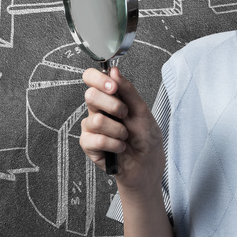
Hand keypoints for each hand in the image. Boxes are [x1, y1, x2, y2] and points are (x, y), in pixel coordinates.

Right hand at [79, 66, 164, 193]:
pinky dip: (114, 144)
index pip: (91, 79)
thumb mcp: (142, 111)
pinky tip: (119, 148)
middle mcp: (97, 110)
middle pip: (90, 95)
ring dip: (117, 130)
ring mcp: (91, 127)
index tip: (113, 87)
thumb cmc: (146, 138)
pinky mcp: (88, 145)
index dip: (98, 79)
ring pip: (96, 120)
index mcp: (109, 97)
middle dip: (113, 105)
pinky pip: (96, 140)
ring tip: (125, 136)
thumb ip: (128, 90)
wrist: (147, 165)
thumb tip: (114, 71)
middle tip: (124, 115)